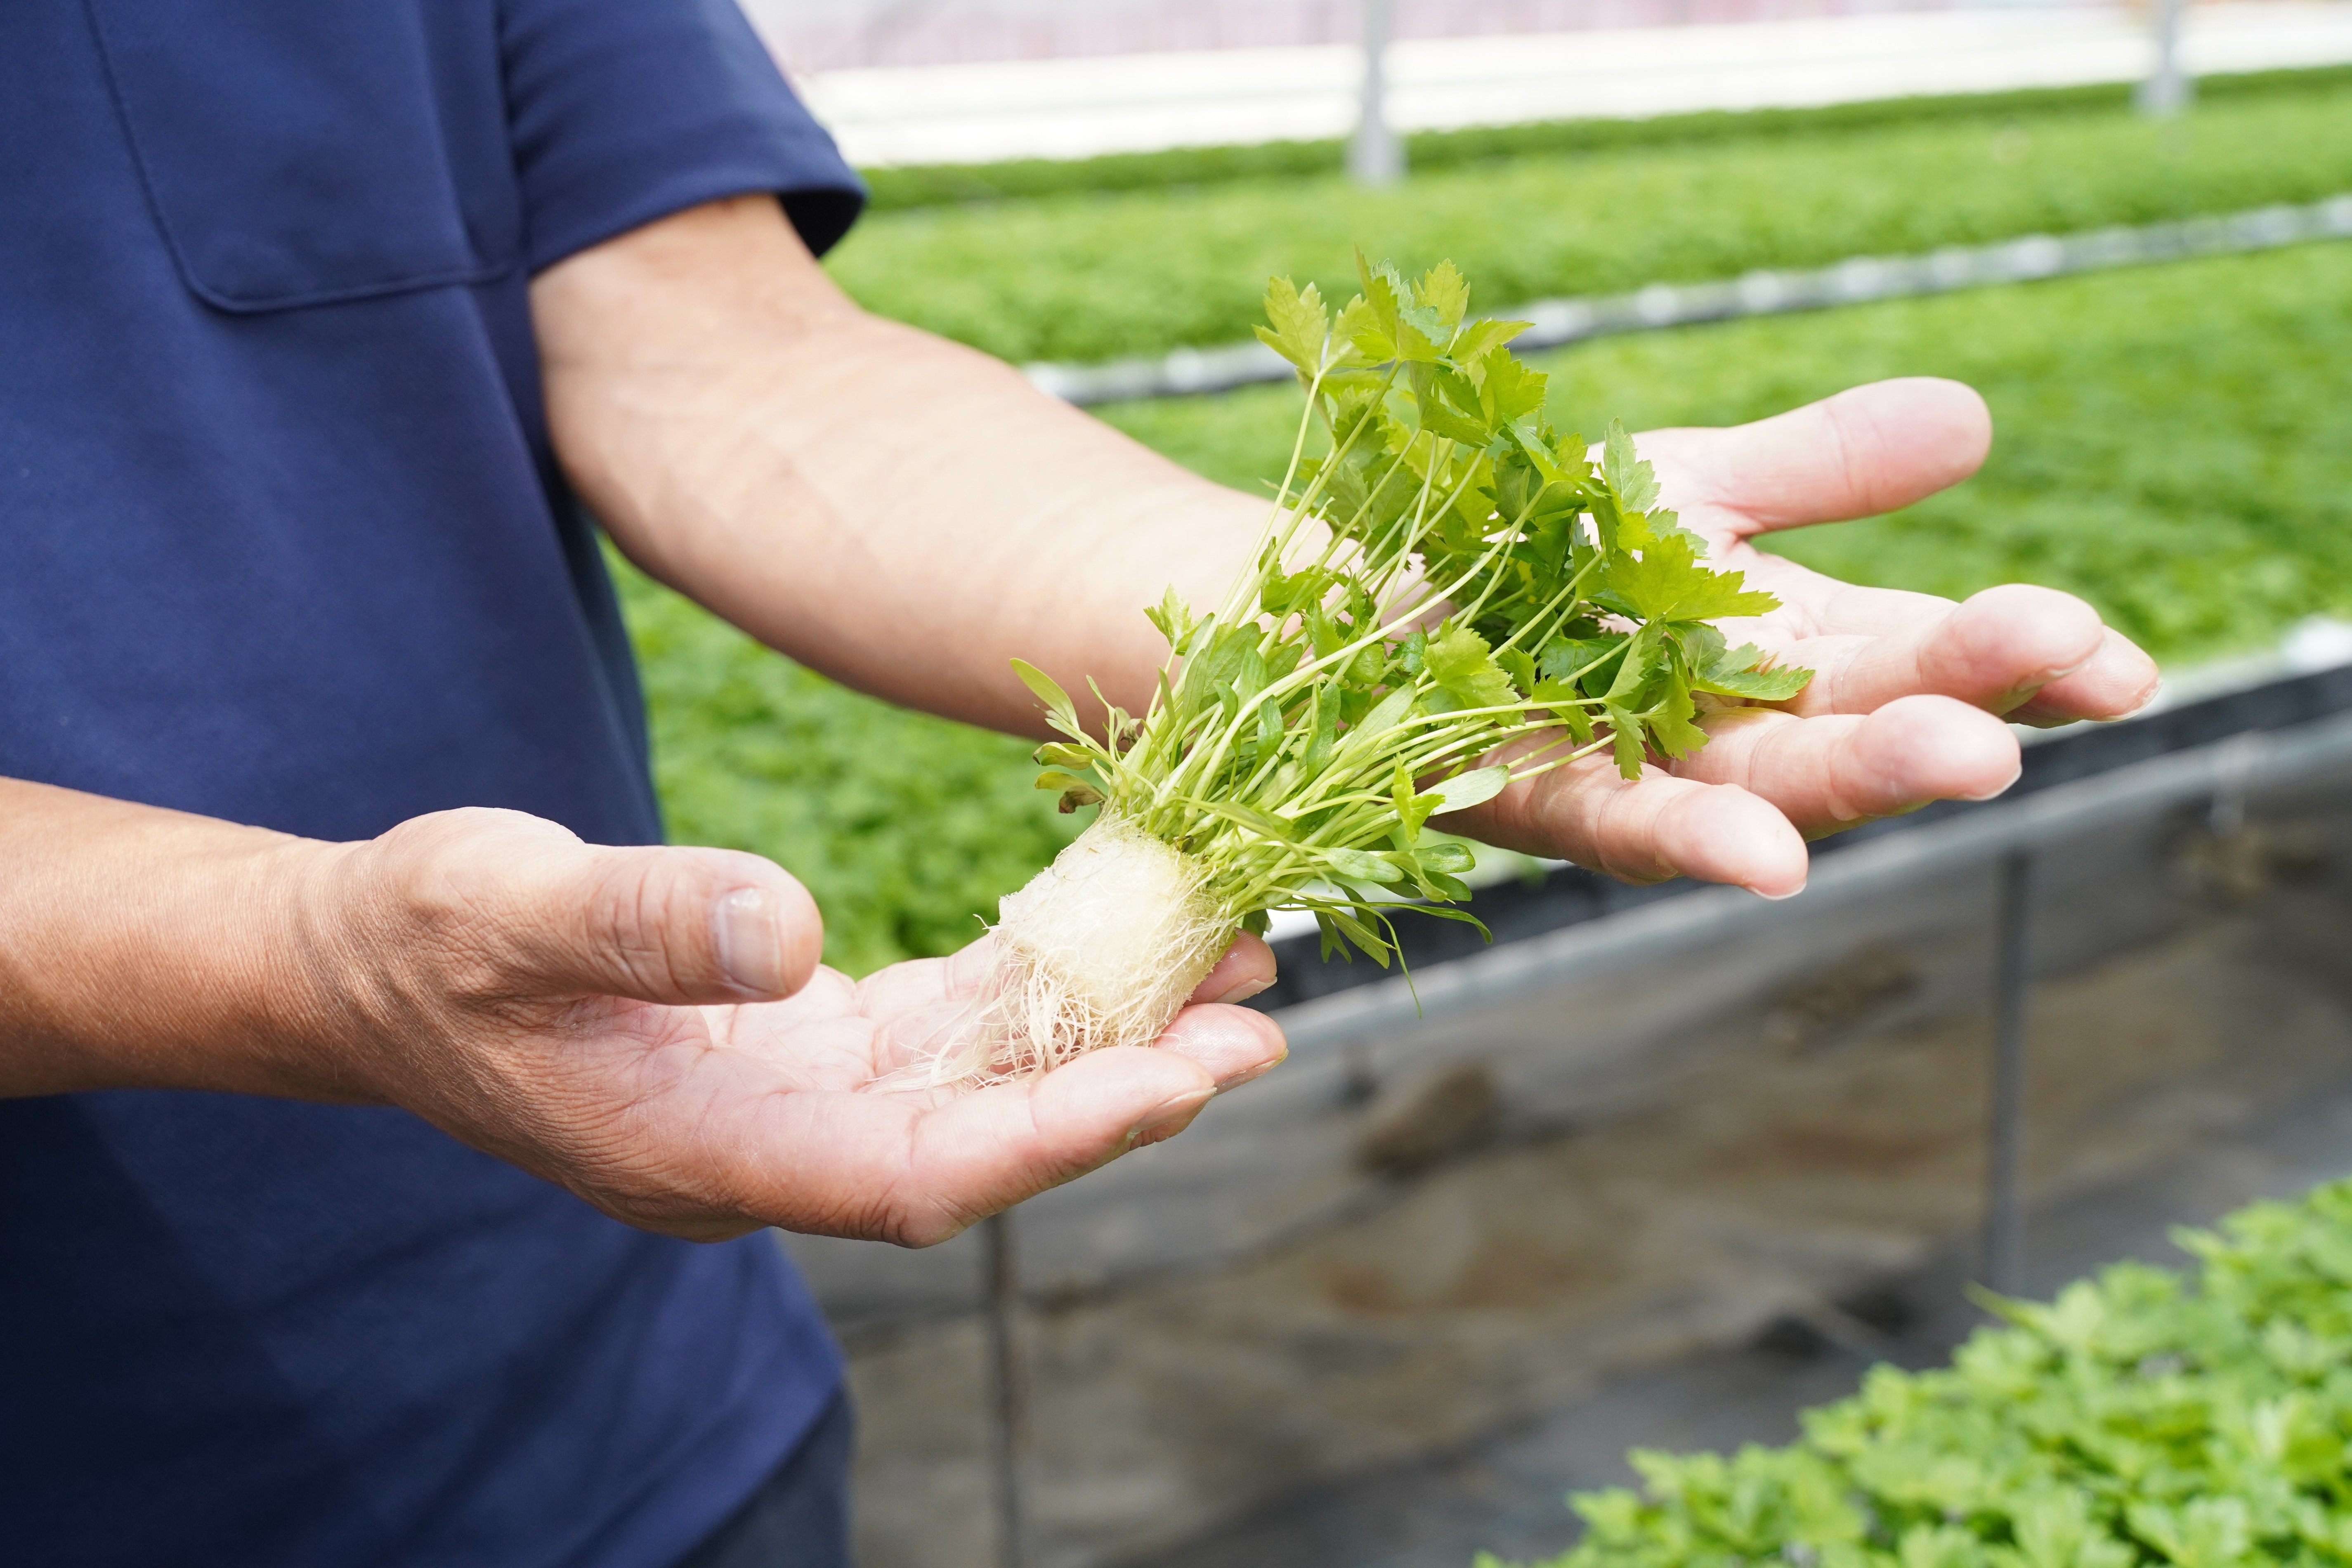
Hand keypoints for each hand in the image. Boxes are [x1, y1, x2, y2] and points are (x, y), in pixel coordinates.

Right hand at [303, 809, 1283, 1244]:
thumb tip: (784, 931)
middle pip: (982, 1140)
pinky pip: (945, 1030)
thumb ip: (639, 922)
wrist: (372, 970)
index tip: (1180, 1082)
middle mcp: (774, 1147)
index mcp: (708, 1151)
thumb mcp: (502, 909)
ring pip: (983, 1085)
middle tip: (1260, 1023)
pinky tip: (1117, 939)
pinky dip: (1036, 990)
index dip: (1053, 1138)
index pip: (916, 1177)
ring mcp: (794, 1102)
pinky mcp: (806, 1046)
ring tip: (1232, 972)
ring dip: (1106, 1035)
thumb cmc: (423, 944)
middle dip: (1125, 1090)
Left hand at [1459, 378, 2159, 896]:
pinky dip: (1701, 844)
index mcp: (1797, 648)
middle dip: (1968, 699)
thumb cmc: (1550, 545)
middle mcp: (1744, 726)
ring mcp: (1656, 777)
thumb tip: (1975, 417)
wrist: (1390, 590)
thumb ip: (1822, 465)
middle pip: (1870, 723)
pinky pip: (1634, 831)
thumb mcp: (1695, 483)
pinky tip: (1770, 862)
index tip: (2117, 664)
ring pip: (1776, 788)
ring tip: (1971, 758)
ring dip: (1870, 774)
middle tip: (2075, 666)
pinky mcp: (1554, 806)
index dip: (2025, 661)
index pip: (1933, 659)